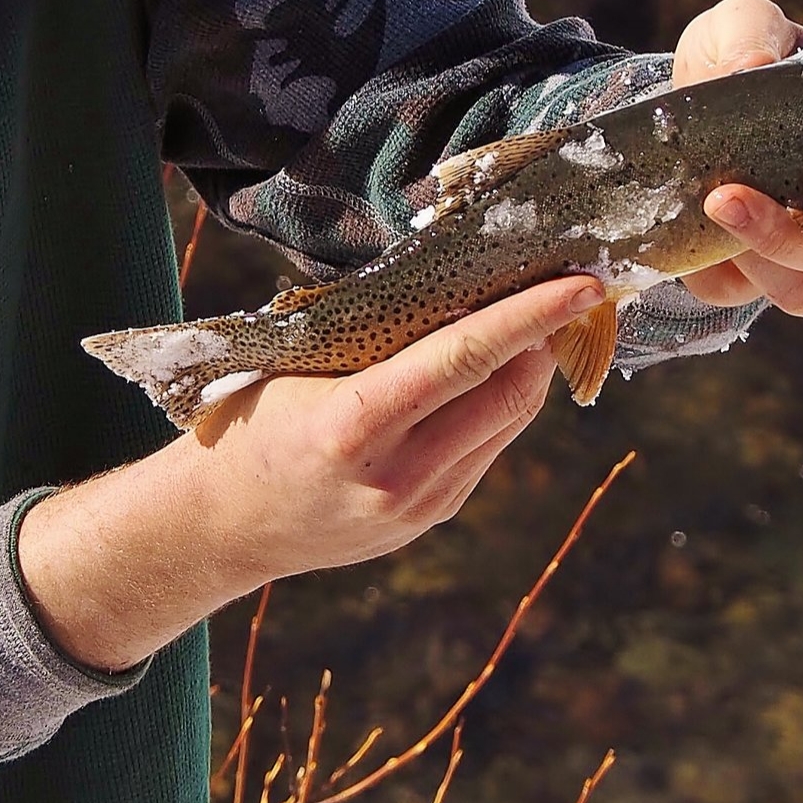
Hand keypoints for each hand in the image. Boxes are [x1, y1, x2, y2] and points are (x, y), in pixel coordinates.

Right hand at [16, 274, 602, 672]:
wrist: (222, 524)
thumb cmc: (250, 417)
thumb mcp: (295, 365)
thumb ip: (371, 335)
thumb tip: (456, 278)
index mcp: (352, 428)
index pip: (463, 361)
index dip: (528, 319)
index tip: (580, 285)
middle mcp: (396, 477)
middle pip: (507, 395)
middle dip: (543, 339)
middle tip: (558, 287)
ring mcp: (418, 507)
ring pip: (509, 423)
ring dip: (527, 370)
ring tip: (530, 323)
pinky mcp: (430, 518)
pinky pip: (488, 449)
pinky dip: (497, 404)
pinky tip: (488, 373)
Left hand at [663, 0, 802, 316]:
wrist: (686, 89)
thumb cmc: (738, 54)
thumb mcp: (741, 24)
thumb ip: (753, 29)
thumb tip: (752, 65)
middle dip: (784, 236)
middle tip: (722, 198)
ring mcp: (792, 245)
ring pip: (798, 289)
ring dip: (755, 262)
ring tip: (705, 212)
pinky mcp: (737, 268)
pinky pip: (731, 291)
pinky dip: (706, 272)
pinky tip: (675, 231)